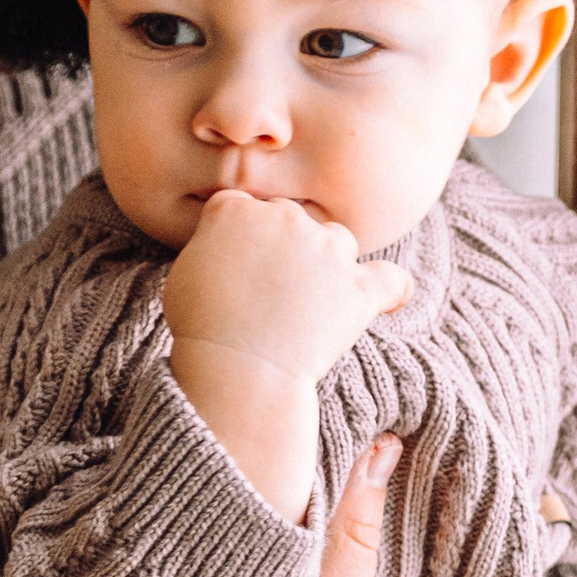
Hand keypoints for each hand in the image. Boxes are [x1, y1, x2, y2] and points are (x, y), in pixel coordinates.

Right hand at [161, 189, 407, 380]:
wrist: (236, 368)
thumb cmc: (200, 328)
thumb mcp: (185, 272)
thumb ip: (213, 243)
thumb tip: (230, 244)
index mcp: (237, 210)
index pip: (247, 208)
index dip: (245, 236)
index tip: (241, 264)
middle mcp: (285, 218)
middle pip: (294, 219)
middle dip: (286, 247)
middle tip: (273, 290)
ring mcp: (328, 251)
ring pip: (338, 241)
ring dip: (330, 263)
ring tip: (314, 302)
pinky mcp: (359, 287)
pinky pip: (391, 279)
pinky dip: (391, 290)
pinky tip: (387, 301)